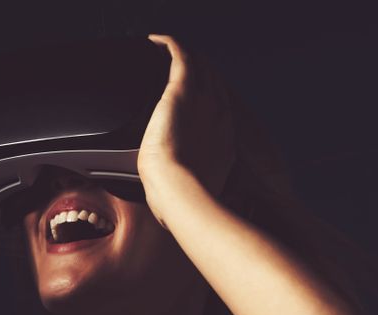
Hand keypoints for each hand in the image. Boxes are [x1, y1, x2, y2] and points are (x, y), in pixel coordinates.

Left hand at [137, 34, 236, 207]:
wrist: (180, 190)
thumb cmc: (184, 199)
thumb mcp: (195, 193)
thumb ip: (190, 190)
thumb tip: (173, 210)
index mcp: (223, 137)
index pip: (218, 106)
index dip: (209, 97)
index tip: (196, 96)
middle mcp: (217, 113)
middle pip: (212, 81)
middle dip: (200, 73)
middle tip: (182, 68)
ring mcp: (202, 99)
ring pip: (199, 65)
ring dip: (187, 56)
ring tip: (170, 52)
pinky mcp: (181, 90)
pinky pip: (179, 55)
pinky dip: (168, 44)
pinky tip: (155, 40)